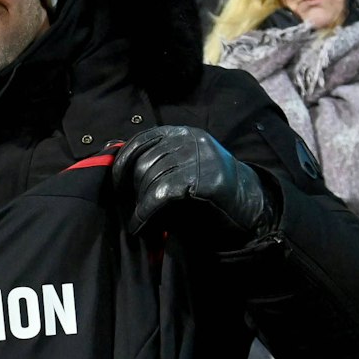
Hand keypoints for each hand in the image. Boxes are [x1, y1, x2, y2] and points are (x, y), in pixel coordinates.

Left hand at [112, 125, 274, 243]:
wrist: (248, 204)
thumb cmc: (207, 189)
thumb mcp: (180, 166)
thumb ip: (152, 159)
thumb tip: (110, 149)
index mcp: (183, 134)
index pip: (142, 140)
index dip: (123, 162)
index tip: (114, 183)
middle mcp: (191, 140)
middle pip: (144, 163)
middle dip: (132, 189)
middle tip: (130, 209)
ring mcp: (200, 158)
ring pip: (151, 179)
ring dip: (139, 205)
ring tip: (137, 221)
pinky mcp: (206, 179)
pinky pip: (162, 194)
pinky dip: (145, 213)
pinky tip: (140, 225)